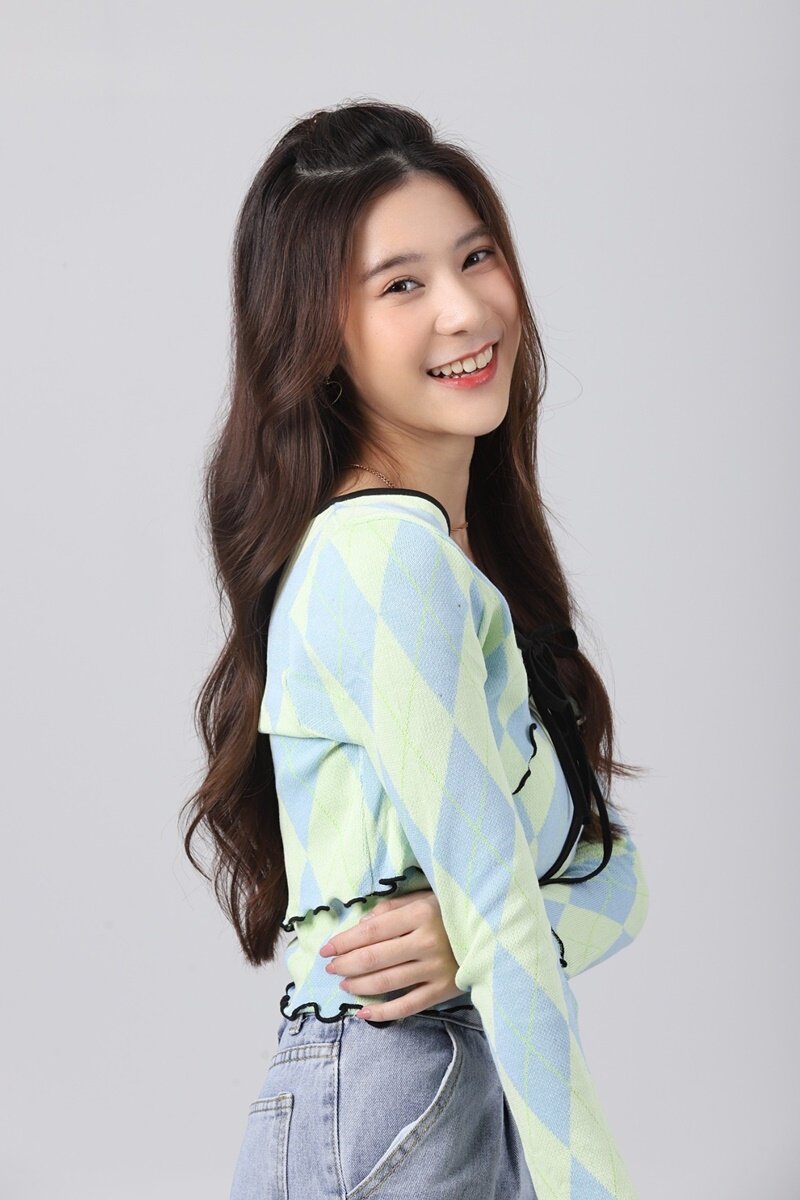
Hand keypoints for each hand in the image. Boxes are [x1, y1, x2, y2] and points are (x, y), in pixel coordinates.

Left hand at [318, 889, 460, 1021]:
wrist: (495, 933)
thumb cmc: (453, 912)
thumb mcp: (425, 898)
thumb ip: (391, 908)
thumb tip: (361, 925)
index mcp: (420, 914)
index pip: (371, 931)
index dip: (344, 941)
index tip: (327, 948)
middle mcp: (427, 942)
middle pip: (374, 957)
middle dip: (346, 964)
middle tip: (330, 967)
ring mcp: (436, 969)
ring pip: (386, 982)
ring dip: (359, 985)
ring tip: (344, 984)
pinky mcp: (443, 990)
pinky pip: (407, 1006)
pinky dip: (382, 1012)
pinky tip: (363, 1013)